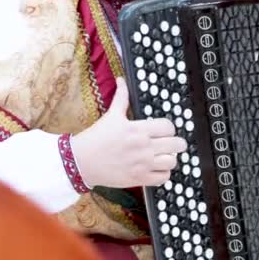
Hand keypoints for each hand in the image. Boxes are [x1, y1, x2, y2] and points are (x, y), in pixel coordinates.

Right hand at [72, 77, 186, 188]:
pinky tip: (155, 168)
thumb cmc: (95, 138)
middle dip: (175, 143)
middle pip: (177, 144)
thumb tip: (121, 80)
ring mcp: (143, 164)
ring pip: (173, 161)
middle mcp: (144, 147)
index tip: (163, 131)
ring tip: (162, 157)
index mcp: (138, 129)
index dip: (168, 128)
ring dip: (169, 158)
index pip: (169, 127)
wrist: (81, 161)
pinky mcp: (139, 178)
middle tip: (168, 143)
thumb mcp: (111, 115)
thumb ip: (121, 97)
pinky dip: (163, 173)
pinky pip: (163, 177)